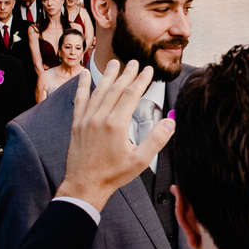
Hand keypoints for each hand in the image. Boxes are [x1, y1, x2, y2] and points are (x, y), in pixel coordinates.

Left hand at [56, 61, 174, 210]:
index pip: (131, 94)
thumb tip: (171, 121)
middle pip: (115, 89)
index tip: (148, 70)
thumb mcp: (140, 160)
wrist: (84, 186)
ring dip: (108, 76)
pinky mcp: (77, 124)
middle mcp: (100, 117)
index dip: (141, 80)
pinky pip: (80, 99)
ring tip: (114, 63)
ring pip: (98, 91)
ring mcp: (86, 119)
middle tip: (134, 62)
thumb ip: (157, 139)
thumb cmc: (113, 175)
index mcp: (116, 124)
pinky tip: (83, 75)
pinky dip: (82, 86)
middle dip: (126, 74)